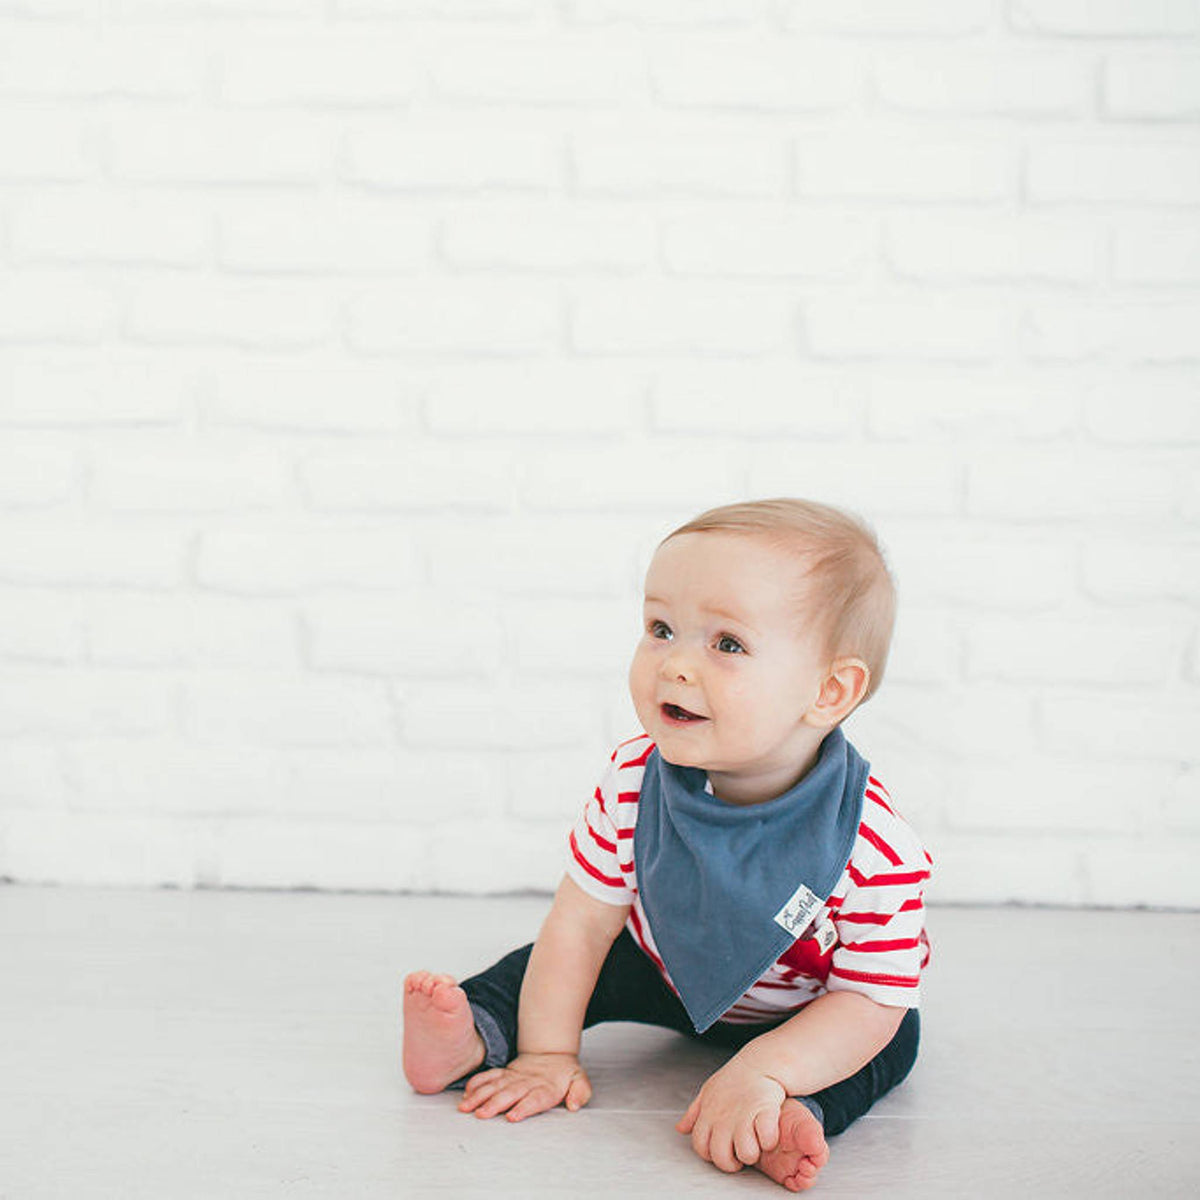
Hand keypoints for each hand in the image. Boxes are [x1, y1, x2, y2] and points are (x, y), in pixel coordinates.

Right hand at [458, 1052, 591, 1122]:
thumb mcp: (580, 1081)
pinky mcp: (505, 1073)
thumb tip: (573, 1105)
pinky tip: (466, 1092)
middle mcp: (527, 1082)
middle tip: (481, 1114)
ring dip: (480, 1095)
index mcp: (546, 1087)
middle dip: (494, 1104)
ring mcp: (514, 1076)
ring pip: (495, 1085)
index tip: (512, 1116)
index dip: (524, 1107)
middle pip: (510, 1093)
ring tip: (466, 1106)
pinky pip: (489, 1076)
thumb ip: (580, 1093)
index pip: (535, 1098)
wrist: (552, 1053)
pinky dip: (477, 1083)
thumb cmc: (565, 1074)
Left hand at [675, 1057, 786, 1172]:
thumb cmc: (734, 1080)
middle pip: (721, 1157)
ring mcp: (744, 1115)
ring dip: (752, 1153)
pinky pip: (767, 1139)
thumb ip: (694, 1114)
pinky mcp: (765, 1110)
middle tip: (741, 1151)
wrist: (760, 1062)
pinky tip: (769, 1134)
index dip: (712, 1154)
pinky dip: (769, 1141)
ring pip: (746, 1153)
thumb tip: (681, 1128)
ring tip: (756, 1144)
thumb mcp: (708, 1093)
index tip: (725, 1149)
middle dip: (732, 1162)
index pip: (701, 1148)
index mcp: (708, 1115)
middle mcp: (724, 1118)